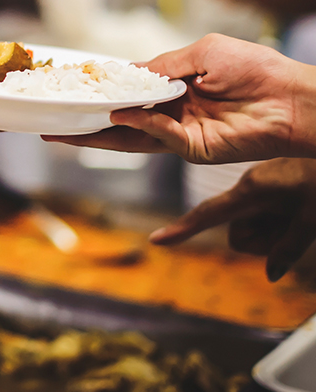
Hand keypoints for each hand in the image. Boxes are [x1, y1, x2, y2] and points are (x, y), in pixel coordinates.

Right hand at [44, 34, 315, 162]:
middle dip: (86, 122)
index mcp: (173, 88)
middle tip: (53, 122)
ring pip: (129, 135)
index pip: (128, 93)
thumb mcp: (202, 52)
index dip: (101, 93)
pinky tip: (118, 114)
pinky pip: (157, 135)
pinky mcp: (190, 149)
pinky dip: (138, 123)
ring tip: (65, 131)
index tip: (73, 90)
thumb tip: (130, 74)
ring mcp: (177, 134)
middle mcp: (169, 113)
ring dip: (97, 133)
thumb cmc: (254, 68)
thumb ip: (164, 65)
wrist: (291, 98)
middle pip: (119, 120)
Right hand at [149, 158, 315, 281]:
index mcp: (251, 191)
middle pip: (237, 231)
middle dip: (262, 240)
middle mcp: (248, 186)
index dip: (181, 230)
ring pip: (252, 224)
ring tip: (304, 214)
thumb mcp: (312, 220)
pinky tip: (304, 206)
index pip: (207, 214)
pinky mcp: (269, 183)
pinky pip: (262, 211)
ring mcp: (258, 184)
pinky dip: (281, 219)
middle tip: (296, 227)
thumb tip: (271, 274)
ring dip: (276, 230)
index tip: (156, 240)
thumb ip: (287, 249)